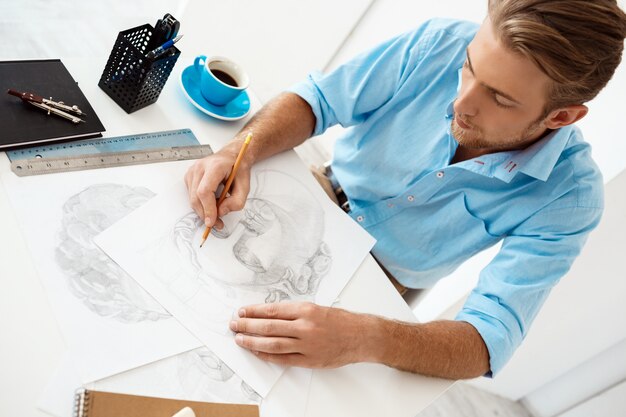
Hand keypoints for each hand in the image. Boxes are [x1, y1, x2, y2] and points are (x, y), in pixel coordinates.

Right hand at [184, 141, 251, 227]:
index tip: (212, 222)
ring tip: (217, 215)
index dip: (208, 208)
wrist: (231, 156)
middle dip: (205, 214)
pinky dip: (201, 204)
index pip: (205, 191)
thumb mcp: (245, 186)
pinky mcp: (189, 176)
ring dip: (203, 211)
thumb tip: (221, 212)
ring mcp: (192, 171)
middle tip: (217, 224)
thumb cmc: (238, 169)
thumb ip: (237, 201)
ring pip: (192, 198)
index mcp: (215, 166)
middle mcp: (200, 167)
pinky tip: (211, 203)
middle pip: (196, 197)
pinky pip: (192, 196)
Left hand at [230, 302, 374, 367]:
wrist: (361, 335)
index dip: (254, 312)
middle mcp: (305, 326)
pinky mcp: (310, 360)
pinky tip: (257, 352)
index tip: (242, 312)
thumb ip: (294, 312)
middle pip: (269, 327)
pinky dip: (268, 355)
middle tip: (234, 325)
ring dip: (253, 341)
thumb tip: (268, 315)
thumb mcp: (316, 308)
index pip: (272, 310)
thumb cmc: (340, 320)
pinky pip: (283, 359)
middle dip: (248, 325)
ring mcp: (307, 344)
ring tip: (240, 339)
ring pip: (273, 343)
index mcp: (306, 309)